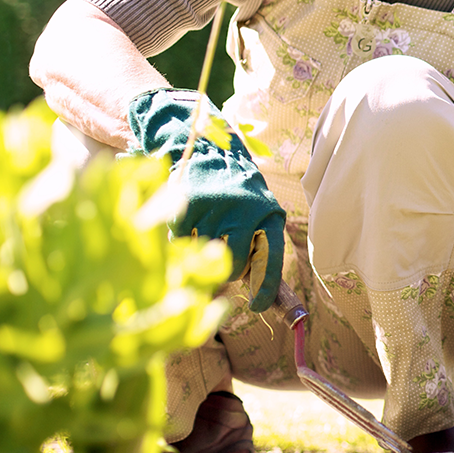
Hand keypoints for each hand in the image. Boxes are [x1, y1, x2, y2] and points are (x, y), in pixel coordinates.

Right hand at [128, 88, 284, 311]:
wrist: (207, 145)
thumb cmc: (236, 188)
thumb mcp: (257, 209)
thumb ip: (258, 244)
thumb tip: (260, 294)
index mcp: (270, 213)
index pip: (271, 260)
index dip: (265, 289)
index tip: (256, 307)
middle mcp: (247, 210)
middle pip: (233, 266)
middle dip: (227, 270)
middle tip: (222, 257)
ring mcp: (216, 208)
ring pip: (204, 255)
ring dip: (201, 250)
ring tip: (207, 226)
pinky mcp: (188, 204)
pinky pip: (181, 240)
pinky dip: (182, 235)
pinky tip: (190, 217)